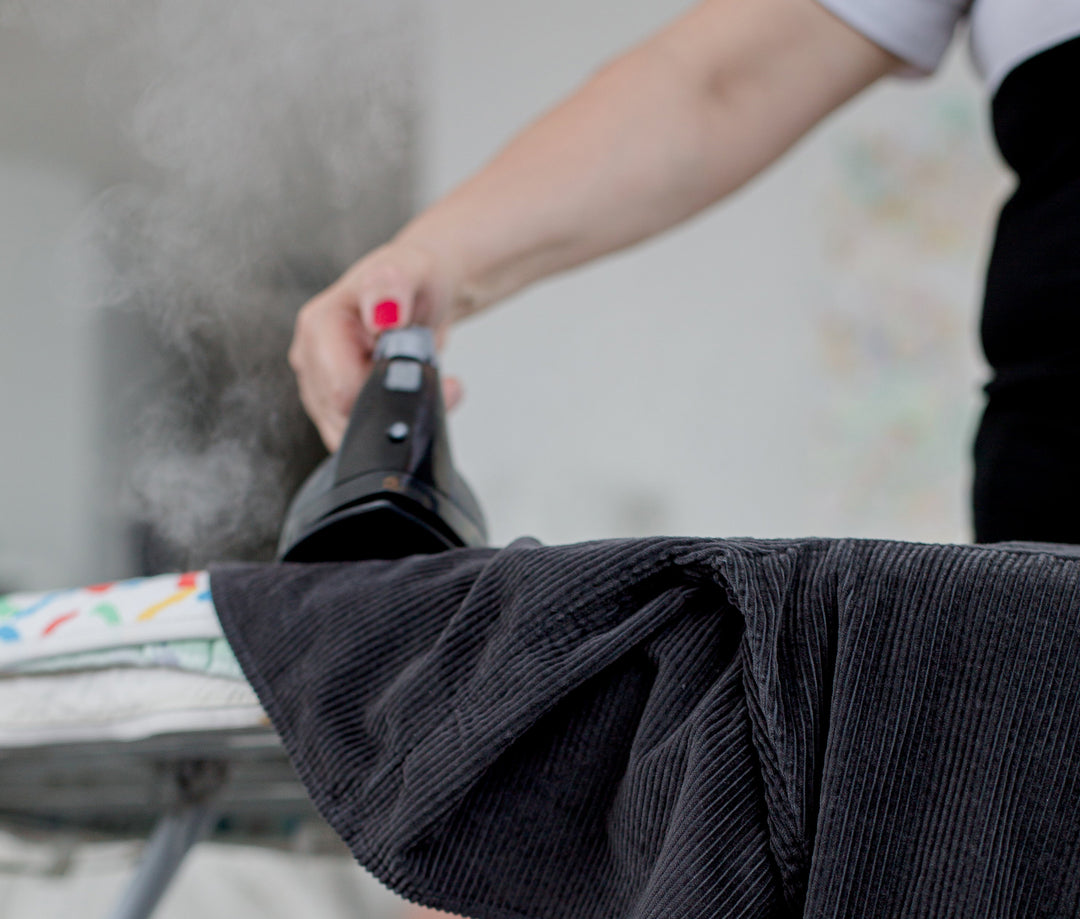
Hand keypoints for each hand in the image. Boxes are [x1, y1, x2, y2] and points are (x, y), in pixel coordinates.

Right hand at [289, 240, 464, 450]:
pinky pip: (361, 430)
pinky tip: (417, 394)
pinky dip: (393, 419)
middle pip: (345, 416)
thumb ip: (391, 287)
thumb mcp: (410, 269)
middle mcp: (311, 357)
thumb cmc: (413, 277)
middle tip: (432, 376)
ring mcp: (320, 383)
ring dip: (397, 414)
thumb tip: (382, 314)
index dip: (385, 393)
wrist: (420, 290)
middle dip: (392, 406)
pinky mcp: (335, 403)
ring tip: (429, 380)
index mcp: (319, 326)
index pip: (342, 393)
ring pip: (353, 429)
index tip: (423, 374)